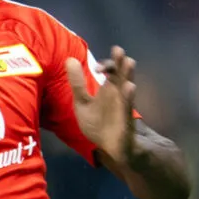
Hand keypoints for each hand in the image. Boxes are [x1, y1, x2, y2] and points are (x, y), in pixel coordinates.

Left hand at [66, 45, 136, 161]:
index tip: (96, 68)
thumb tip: (70, 59)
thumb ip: (77, 83)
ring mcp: (123, 106)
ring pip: (127, 87)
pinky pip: (128, 106)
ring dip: (128, 75)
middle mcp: (118, 94)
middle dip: (121, 62)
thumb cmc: (97, 124)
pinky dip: (128, 96)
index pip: (111, 70)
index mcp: (109, 89)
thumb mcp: (82, 103)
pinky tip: (129, 87)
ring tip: (129, 62)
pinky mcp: (126, 119)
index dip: (106, 64)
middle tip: (118, 50)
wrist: (108, 147)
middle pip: (122, 74)